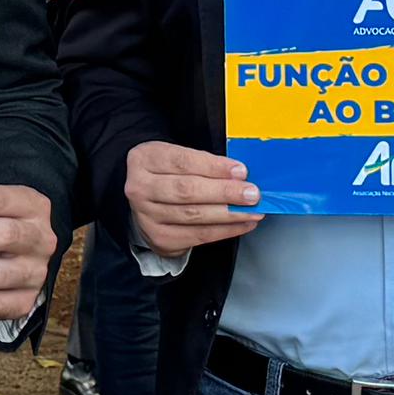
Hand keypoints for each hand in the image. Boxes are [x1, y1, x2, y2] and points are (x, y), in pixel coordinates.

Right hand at [126, 139, 260, 258]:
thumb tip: (240, 175)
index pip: (183, 162)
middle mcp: (140, 188)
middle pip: (187, 190)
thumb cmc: (167, 172)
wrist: (144, 197)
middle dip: (225, 193)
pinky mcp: (159, 238)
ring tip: (253, 210)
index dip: (214, 167)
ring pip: (194, 215)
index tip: (241, 171)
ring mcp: (147, 216)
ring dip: (230, 214)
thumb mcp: (177, 157)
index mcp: (145, 159)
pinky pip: (197, 236)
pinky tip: (241, 224)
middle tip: (252, 194)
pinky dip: (224, 231)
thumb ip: (204, 163)